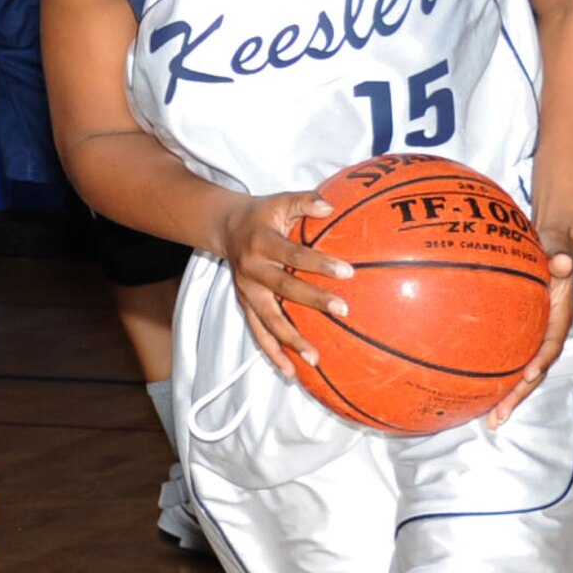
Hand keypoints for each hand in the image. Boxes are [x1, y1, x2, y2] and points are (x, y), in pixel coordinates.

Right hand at [217, 189, 353, 378]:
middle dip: (313, 301)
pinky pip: (258, 333)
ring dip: (290, 340)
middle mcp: (251, 270)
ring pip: (268, 320)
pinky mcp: (245, 306)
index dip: (319, 263)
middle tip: (342, 310)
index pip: (293, 254)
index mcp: (261, 242)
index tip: (347, 272)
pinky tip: (291, 372)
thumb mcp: (280, 200)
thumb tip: (330, 206)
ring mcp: (246, 292)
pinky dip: (273, 353)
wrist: (225, 229)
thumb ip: (305, 201)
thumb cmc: (263, 214)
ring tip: (315, 358)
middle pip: (283, 288)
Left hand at [487, 232, 572, 428]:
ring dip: (506, 397)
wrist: (550, 250)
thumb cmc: (553, 249)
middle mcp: (548, 335)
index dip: (541, 362)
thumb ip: (561, 255)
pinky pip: (506, 361)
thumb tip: (562, 262)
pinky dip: (493, 378)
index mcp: (559, 318)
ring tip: (488, 419)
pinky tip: (472, 393)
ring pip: (521, 374)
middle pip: (535, 371)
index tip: (527, 376)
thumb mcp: (559, 249)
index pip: (552, 345)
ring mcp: (533, 340)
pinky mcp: (520, 339)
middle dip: (518, 396)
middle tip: (498, 417)